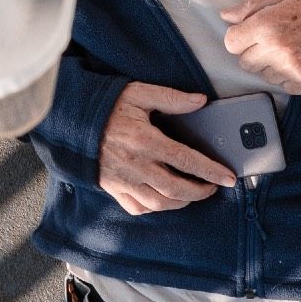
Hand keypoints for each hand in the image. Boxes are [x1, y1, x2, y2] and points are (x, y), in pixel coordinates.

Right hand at [99, 81, 236, 215]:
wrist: (72, 121)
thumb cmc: (107, 106)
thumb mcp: (139, 93)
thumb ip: (171, 98)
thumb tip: (201, 101)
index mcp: (146, 140)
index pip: (187, 160)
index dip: (211, 171)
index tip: (228, 178)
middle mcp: (137, 165)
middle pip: (177, 189)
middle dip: (201, 192)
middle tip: (213, 187)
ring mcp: (124, 181)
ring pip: (160, 204)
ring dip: (181, 202)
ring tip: (192, 193)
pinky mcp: (114, 189)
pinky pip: (139, 208)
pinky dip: (156, 208)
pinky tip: (165, 199)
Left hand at [219, 0, 300, 93]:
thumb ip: (251, 7)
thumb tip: (226, 16)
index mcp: (267, 25)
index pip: (231, 42)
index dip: (239, 37)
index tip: (250, 33)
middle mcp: (277, 50)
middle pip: (245, 62)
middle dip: (253, 52)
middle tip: (272, 39)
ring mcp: (291, 69)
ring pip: (264, 75)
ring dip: (271, 64)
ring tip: (290, 48)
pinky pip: (283, 85)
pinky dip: (288, 75)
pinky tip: (300, 59)